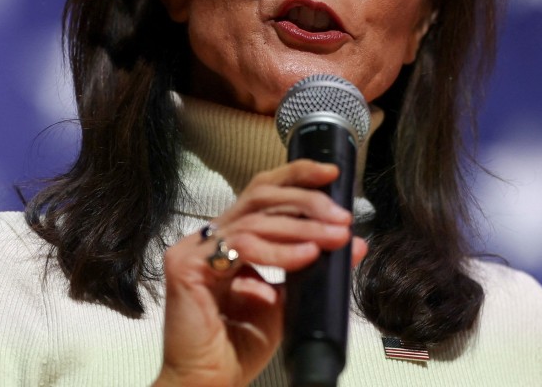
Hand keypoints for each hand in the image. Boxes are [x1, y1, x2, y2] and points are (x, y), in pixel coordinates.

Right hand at [153, 160, 367, 386]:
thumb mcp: (289, 300)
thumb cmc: (240, 346)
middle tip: (341, 217)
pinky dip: (280, 251)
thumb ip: (313, 267)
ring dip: (302, 228)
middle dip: (306, 201)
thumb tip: (355, 243)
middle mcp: (209, 237)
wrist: (210, 382)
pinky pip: (243, 247)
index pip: (262, 192)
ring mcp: (194, 249)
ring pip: (256, 220)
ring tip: (334, 239)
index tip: (332, 175)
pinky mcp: (187, 266)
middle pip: (259, 194)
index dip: (296, 177)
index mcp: (228, 238)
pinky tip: (307, 256)